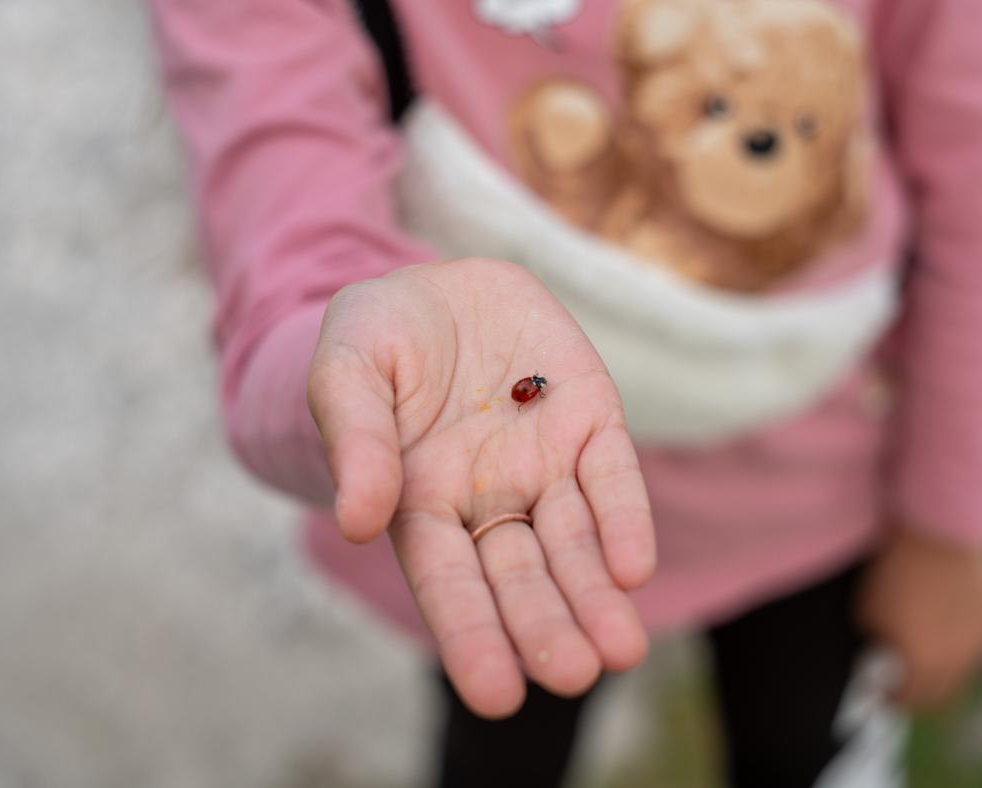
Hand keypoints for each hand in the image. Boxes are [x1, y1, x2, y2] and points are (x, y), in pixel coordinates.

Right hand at [307, 258, 655, 717]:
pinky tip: (633, 567)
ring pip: (575, 542)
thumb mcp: (348, 372)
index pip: (449, 584)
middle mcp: (489, 500)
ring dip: (596, 595)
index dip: (473, 637)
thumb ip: (355, 440)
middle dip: (546, 628)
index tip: (497, 695)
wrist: (439, 285)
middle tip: (574, 674)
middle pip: (520, 577)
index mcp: (421, 504)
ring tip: (620, 650)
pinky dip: (624, 519)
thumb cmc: (376, 339)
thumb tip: (358, 524)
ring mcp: (544, 464)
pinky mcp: (590, 419)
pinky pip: (613, 476)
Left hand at [857, 526, 981, 709]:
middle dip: (920, 694)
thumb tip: (881, 658)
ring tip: (925, 649)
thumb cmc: (893, 572)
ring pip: (963, 671)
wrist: (938, 532)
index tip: (883, 690)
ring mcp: (981, 641)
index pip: (909, 701)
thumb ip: (877, 646)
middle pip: (940, 696)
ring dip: (944, 669)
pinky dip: (961, 643)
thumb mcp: (866, 613)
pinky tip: (946, 622)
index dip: (893, 698)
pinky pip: (977, 643)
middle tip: (905, 681)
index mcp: (923, 665)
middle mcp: (957, 662)